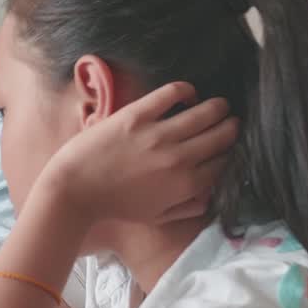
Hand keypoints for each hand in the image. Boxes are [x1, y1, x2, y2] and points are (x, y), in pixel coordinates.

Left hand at [40, 82, 238, 224]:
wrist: (76, 191)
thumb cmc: (116, 206)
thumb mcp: (157, 217)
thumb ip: (189, 207)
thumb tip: (213, 194)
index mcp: (186, 185)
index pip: (225, 162)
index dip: (232, 152)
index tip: (230, 146)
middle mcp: (178, 158)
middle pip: (222, 135)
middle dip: (231, 127)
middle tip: (230, 122)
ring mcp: (158, 134)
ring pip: (206, 111)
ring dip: (218, 107)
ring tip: (219, 106)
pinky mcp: (137, 115)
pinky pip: (172, 92)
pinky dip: (187, 90)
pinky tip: (188, 95)